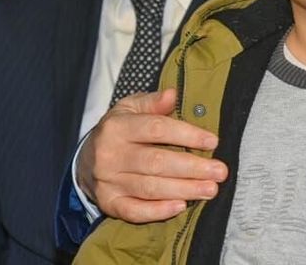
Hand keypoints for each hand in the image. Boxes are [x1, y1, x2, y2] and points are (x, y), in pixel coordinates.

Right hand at [78, 88, 226, 222]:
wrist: (86, 161)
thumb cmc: (119, 131)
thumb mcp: (130, 109)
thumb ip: (152, 102)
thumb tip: (172, 94)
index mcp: (118, 127)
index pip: (156, 129)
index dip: (187, 134)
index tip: (213, 141)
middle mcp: (110, 155)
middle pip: (156, 162)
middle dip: (192, 168)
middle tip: (219, 172)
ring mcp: (108, 182)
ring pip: (149, 188)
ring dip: (183, 189)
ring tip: (210, 189)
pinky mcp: (109, 203)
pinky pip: (134, 211)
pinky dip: (158, 211)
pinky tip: (180, 206)